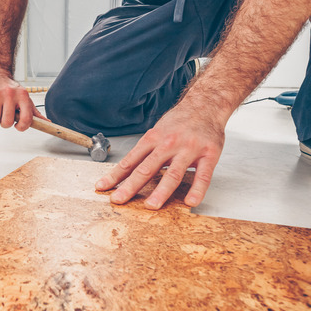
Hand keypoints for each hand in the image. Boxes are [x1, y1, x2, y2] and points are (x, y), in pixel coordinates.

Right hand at [0, 71, 46, 130]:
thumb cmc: (11, 89)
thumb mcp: (25, 98)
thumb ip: (34, 112)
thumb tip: (47, 123)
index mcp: (23, 95)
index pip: (26, 119)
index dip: (22, 127)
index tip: (17, 126)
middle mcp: (10, 93)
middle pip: (7, 122)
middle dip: (5, 123)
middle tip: (4, 115)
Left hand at [95, 103, 224, 208]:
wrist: (206, 104)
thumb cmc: (179, 121)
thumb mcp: (157, 131)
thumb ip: (145, 151)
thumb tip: (126, 171)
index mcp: (153, 138)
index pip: (130, 161)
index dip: (115, 175)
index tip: (102, 187)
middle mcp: (168, 143)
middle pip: (147, 168)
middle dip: (131, 186)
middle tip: (119, 200)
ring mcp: (189, 149)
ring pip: (173, 173)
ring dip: (161, 191)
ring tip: (151, 205)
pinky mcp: (209, 154)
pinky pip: (203, 175)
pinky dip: (197, 190)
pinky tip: (190, 202)